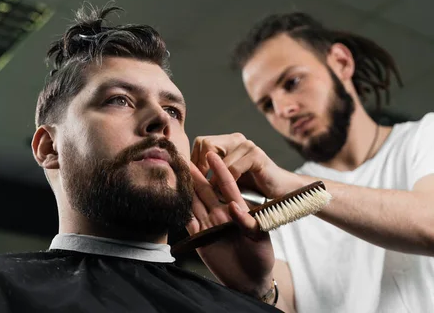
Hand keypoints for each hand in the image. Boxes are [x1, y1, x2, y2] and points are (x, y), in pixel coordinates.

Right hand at [187, 153, 274, 296]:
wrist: (250, 281)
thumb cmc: (260, 258)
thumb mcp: (259, 238)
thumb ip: (248, 222)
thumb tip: (234, 206)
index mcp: (238, 210)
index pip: (227, 185)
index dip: (220, 169)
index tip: (211, 153)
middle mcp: (222, 214)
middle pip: (206, 190)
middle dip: (196, 174)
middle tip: (184, 157)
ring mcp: (210, 225)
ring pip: (195, 203)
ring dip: (186, 189)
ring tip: (175, 173)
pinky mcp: (200, 238)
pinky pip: (188, 222)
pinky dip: (181, 211)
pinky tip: (173, 200)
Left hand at [191, 133, 298, 198]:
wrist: (281, 193)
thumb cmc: (252, 189)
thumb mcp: (226, 180)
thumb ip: (210, 174)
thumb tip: (186, 178)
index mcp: (228, 142)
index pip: (201, 143)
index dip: (194, 161)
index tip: (191, 180)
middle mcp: (237, 139)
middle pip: (205, 143)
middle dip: (200, 165)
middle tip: (198, 184)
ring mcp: (247, 145)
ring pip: (217, 155)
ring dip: (211, 176)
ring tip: (209, 191)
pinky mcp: (257, 155)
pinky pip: (233, 167)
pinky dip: (226, 180)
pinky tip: (225, 192)